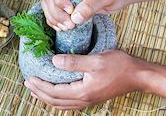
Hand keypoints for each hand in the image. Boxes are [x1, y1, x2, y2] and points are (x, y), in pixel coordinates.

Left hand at [24, 50, 142, 109]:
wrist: (138, 76)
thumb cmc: (119, 66)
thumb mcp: (95, 60)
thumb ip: (74, 62)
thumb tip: (54, 61)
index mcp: (82, 92)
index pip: (54, 92)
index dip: (40, 86)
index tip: (29, 78)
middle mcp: (83, 100)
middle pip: (55, 101)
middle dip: (40, 92)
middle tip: (28, 83)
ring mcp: (88, 100)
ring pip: (62, 104)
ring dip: (47, 97)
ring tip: (36, 90)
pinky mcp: (91, 97)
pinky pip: (69, 103)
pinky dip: (58, 99)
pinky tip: (56, 93)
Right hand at [41, 0, 128, 30]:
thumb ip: (91, 5)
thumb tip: (75, 18)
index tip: (71, 11)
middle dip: (57, 12)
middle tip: (69, 25)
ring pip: (48, 3)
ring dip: (54, 17)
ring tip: (67, 27)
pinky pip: (51, 9)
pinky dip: (54, 20)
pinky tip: (62, 27)